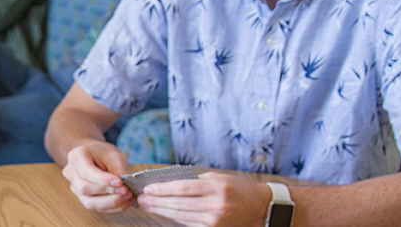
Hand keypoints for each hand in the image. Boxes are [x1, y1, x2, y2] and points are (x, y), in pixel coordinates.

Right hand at [61, 141, 134, 211]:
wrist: (98, 156)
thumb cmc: (105, 153)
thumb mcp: (113, 155)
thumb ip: (117, 170)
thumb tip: (124, 187)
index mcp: (76, 157)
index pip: (86, 171)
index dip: (103, 179)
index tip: (120, 182)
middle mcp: (71, 173)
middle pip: (84, 188)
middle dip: (108, 191)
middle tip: (126, 190)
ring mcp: (75, 188)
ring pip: (89, 202)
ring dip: (111, 202)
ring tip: (128, 196)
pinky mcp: (83, 199)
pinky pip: (97, 208)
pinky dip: (113, 207)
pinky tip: (125, 201)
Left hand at [137, 171, 270, 226]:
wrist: (259, 208)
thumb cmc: (237, 188)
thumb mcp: (218, 178)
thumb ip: (195, 181)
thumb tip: (168, 183)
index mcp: (216, 188)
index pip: (182, 188)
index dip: (162, 189)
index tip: (147, 188)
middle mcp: (215, 205)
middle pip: (178, 204)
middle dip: (157, 202)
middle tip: (141, 198)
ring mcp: (215, 220)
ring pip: (181, 216)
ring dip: (161, 211)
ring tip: (147, 206)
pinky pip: (188, 223)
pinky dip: (174, 218)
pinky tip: (164, 212)